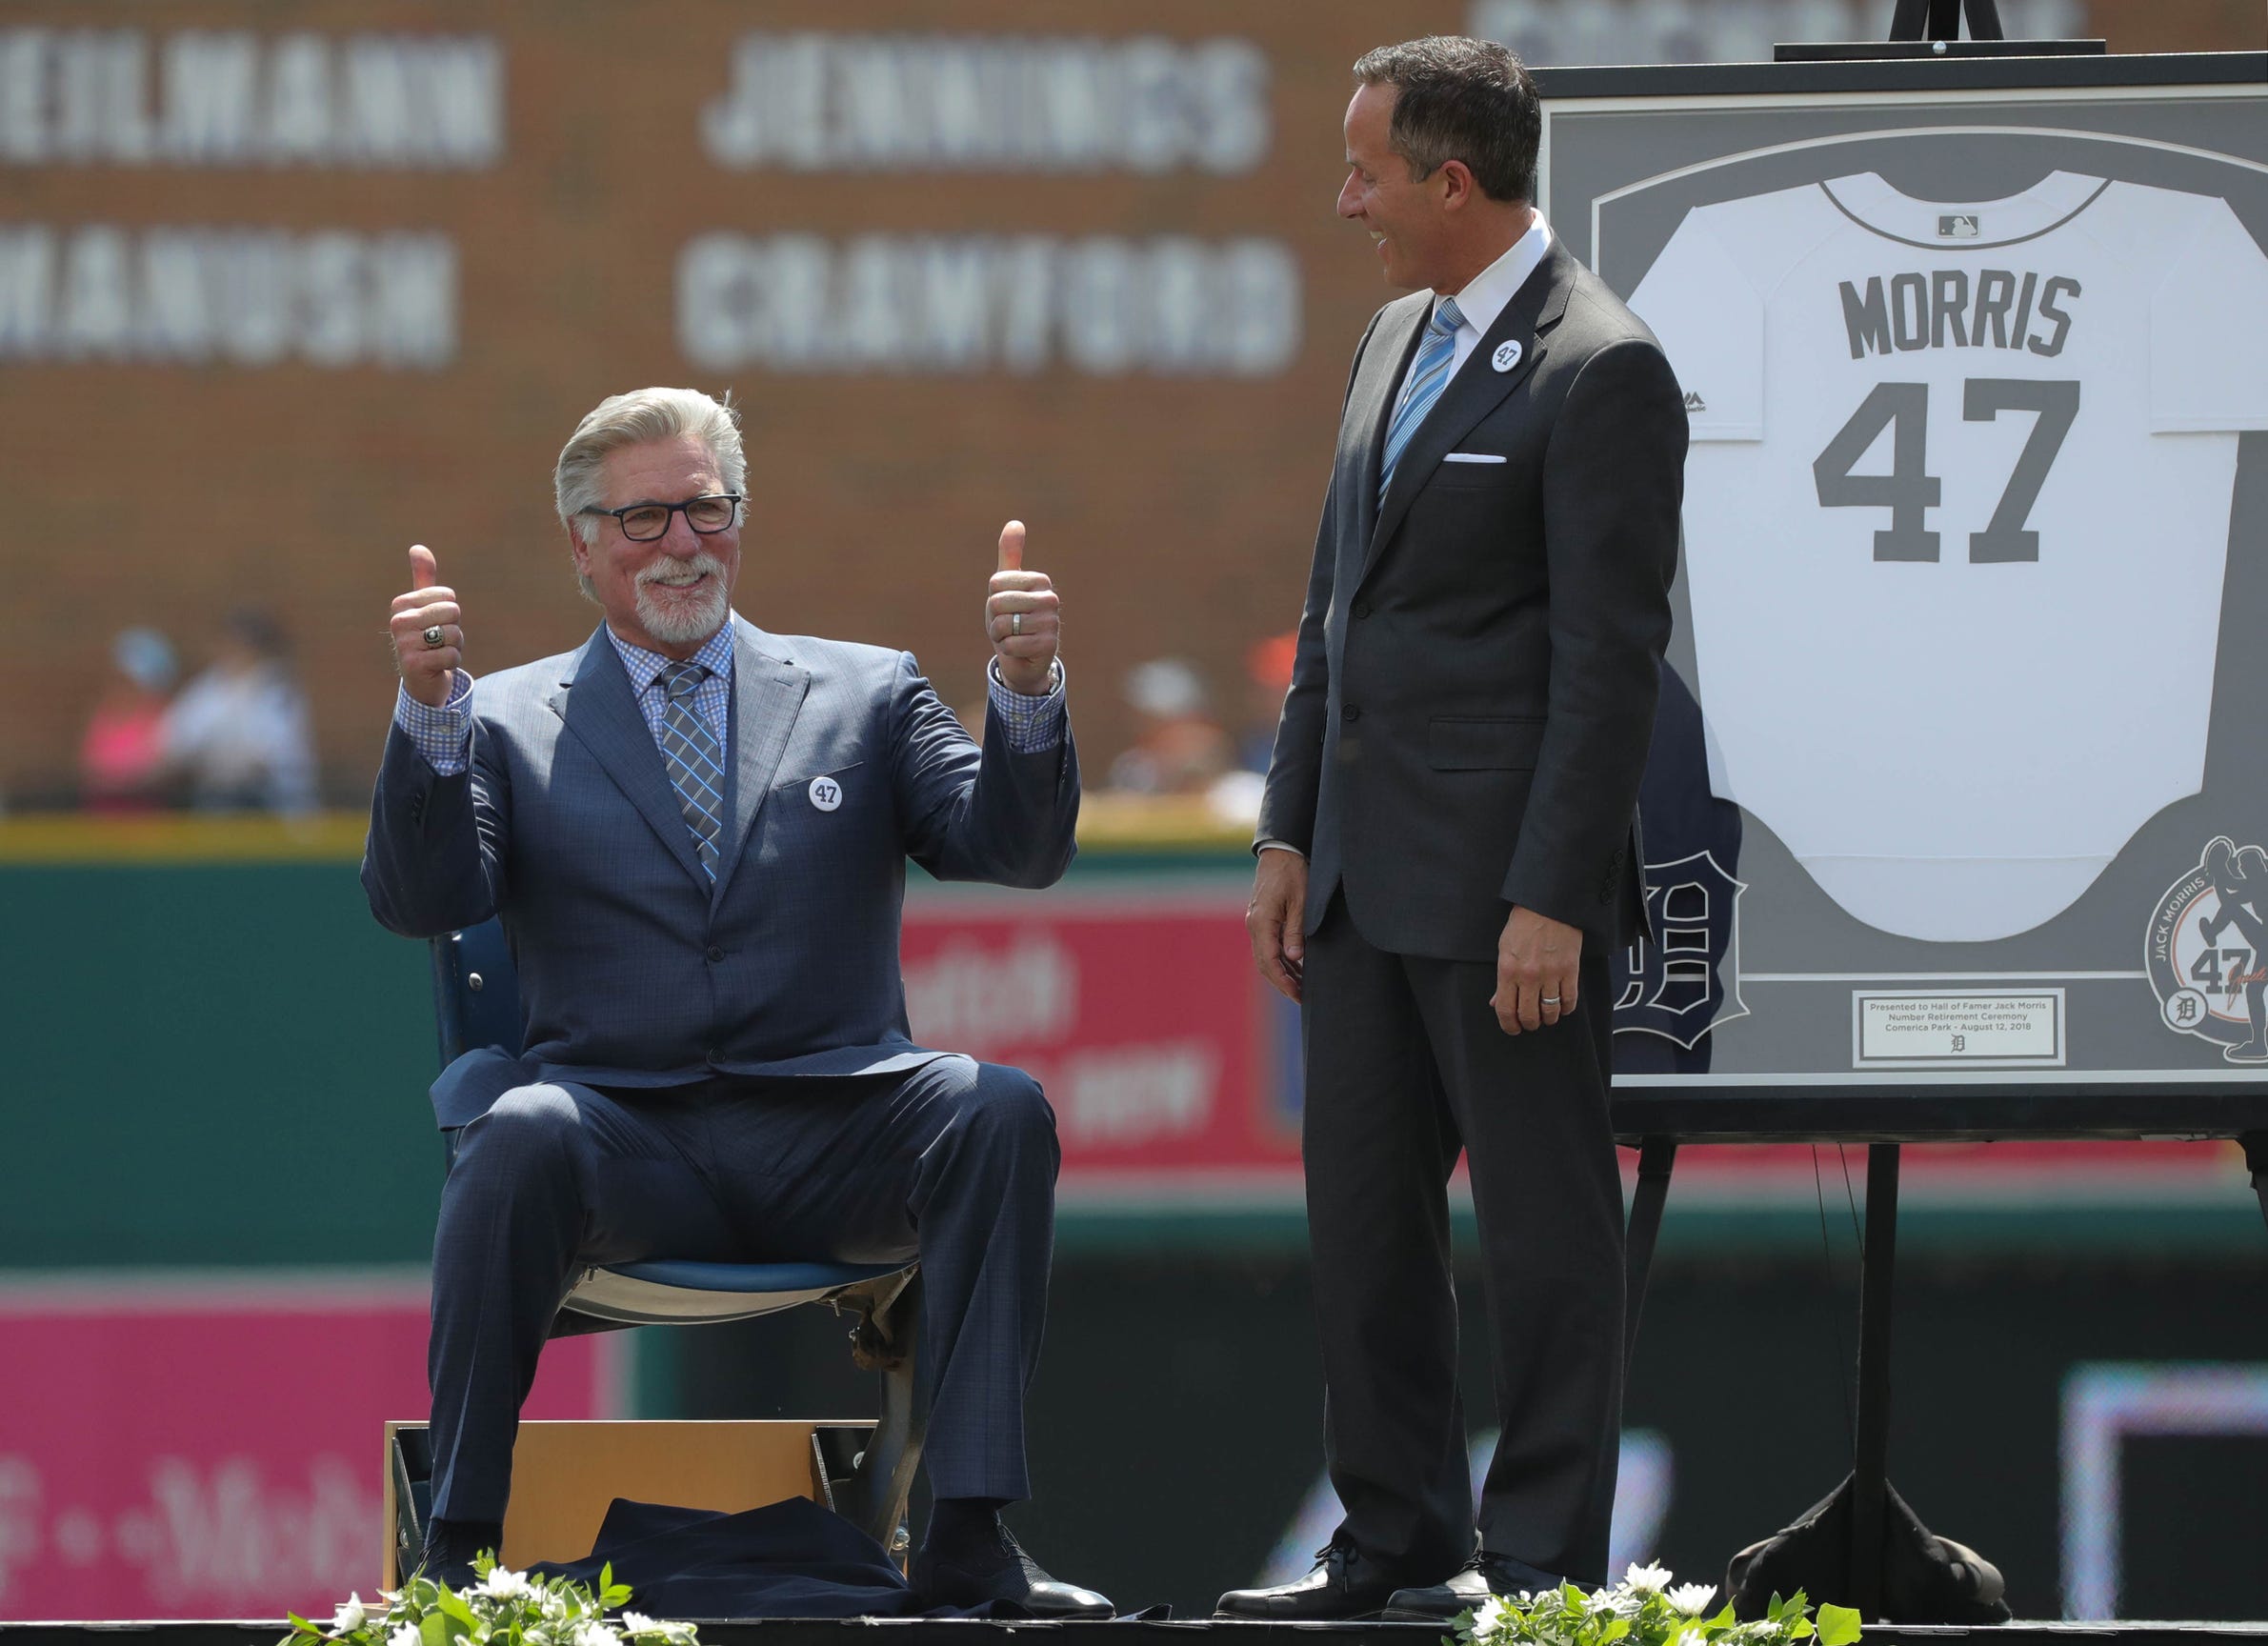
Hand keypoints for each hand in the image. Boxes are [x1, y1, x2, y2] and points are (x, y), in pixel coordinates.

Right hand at [390, 544, 461, 707]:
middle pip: (453, 612)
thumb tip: (418, 547)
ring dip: (454, 647)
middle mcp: (398, 622)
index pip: (448, 596)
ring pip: (454, 635)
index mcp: (400, 604)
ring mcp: (403, 644)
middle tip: (439, 640)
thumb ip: (423, 578)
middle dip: (454, 629)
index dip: (450, 612)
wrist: (421, 679)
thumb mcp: (425, 607)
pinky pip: (451, 656)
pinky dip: (452, 662)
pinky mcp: (414, 665)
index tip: (435, 624)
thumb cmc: (426, 638)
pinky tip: (438, 666)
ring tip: (438, 652)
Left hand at [985, 520, 1060, 695]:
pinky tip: (1020, 650)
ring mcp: (1051, 622)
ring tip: (1014, 636)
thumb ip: (1010, 555)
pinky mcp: (1047, 645)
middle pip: (997, 603)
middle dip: (995, 619)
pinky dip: (1008, 650)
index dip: (993, 599)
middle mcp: (1050, 598)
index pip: (995, 583)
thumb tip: (1015, 523)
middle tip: (1009, 625)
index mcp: (1040, 580)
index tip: (1006, 608)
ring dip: (1000, 636)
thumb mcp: (1007, 586)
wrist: (1025, 657)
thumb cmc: (1014, 618)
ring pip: (1003, 624)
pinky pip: (1010, 645)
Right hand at [1247, 848, 1308, 1003]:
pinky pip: (1269, 946)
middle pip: (1264, 963)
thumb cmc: (1293, 873)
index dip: (1283, 980)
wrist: (1281, 852)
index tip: (1297, 994)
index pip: (1270, 960)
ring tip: (1301, 988)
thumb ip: (1296, 930)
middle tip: (1301, 998)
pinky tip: (1295, 968)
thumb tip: (1294, 957)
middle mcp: (1255, 925)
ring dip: (1282, 973)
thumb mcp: (1301, 902)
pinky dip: (1281, 960)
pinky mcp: (1262, 919)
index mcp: (1262, 922)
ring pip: (1266, 957)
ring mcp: (1257, 922)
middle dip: (1282, 983)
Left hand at [1491, 905, 1580, 1034]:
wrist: (1548, 906)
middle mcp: (1528, 976)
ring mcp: (1551, 974)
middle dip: (1529, 1024)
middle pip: (1529, 1016)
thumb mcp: (1504, 949)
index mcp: (1508, 970)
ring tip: (1546, 1016)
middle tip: (1530, 1023)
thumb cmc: (1523, 925)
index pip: (1506, 1010)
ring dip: (1548, 1019)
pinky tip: (1562, 1007)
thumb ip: (1501, 979)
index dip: (1509, 1025)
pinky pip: (1570, 1000)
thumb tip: (1496, 1002)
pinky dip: (1566, 1008)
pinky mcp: (1570, 970)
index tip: (1513, 1029)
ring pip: (1550, 1011)